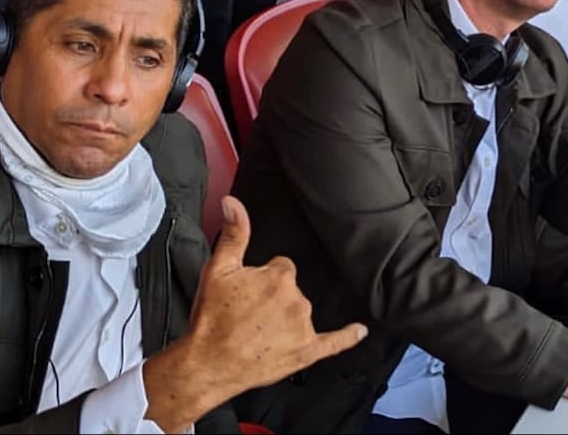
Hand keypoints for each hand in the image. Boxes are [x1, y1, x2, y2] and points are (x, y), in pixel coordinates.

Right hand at [143, 197, 366, 432]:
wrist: (208, 364)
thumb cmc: (211, 320)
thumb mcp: (217, 270)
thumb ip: (233, 234)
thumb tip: (234, 203)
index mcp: (279, 277)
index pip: (282, 267)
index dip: (264, 279)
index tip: (249, 292)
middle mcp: (297, 299)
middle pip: (292, 289)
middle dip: (274, 298)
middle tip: (249, 314)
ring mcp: (304, 327)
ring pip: (302, 312)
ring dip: (286, 317)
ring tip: (258, 332)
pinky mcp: (307, 352)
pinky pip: (335, 342)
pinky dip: (348, 337)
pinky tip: (359, 331)